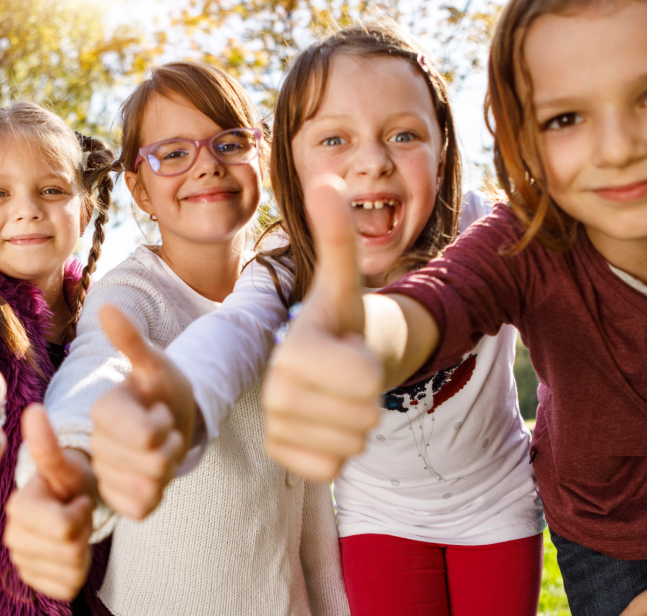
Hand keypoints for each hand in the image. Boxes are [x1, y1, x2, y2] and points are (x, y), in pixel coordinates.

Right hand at [6, 405, 94, 600]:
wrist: (69, 503)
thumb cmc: (69, 481)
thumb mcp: (65, 464)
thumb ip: (48, 444)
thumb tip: (34, 409)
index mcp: (18, 508)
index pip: (65, 528)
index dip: (81, 514)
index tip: (77, 499)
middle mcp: (13, 537)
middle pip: (69, 551)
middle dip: (83, 531)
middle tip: (78, 513)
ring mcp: (22, 561)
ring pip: (70, 571)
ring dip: (82, 549)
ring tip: (75, 527)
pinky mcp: (34, 581)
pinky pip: (67, 588)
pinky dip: (77, 571)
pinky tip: (72, 549)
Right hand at [90, 305, 195, 518]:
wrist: (171, 419)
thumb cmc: (163, 389)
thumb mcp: (155, 365)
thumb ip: (131, 341)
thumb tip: (106, 306)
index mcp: (103, 409)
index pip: (145, 434)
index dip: (163, 426)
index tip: (160, 410)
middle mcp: (95, 443)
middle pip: (151, 462)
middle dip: (171, 448)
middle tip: (167, 431)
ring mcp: (105, 474)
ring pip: (147, 488)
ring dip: (167, 470)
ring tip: (162, 449)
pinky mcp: (117, 500)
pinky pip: (141, 508)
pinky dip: (156, 493)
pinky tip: (154, 476)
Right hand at [262, 175, 382, 480]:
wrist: (328, 366)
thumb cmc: (340, 322)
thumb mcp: (345, 280)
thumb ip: (338, 235)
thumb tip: (326, 178)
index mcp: (293, 349)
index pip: (364, 379)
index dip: (372, 368)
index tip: (351, 350)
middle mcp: (274, 391)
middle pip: (364, 416)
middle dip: (369, 397)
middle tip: (348, 375)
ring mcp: (276, 429)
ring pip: (354, 444)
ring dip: (359, 423)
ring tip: (339, 396)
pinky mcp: (285, 459)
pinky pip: (337, 468)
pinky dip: (342, 450)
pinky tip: (327, 423)